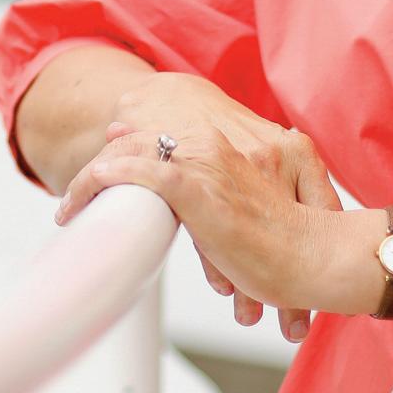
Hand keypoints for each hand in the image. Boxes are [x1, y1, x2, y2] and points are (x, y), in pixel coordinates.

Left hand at [52, 79, 342, 343]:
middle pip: (146, 140)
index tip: (113, 154)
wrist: (323, 255)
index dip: (137, 144)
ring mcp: (205, 161)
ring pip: (131, 154)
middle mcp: (219, 144)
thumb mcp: (262, 211)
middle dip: (112, 157)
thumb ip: (234, 202)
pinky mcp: (194, 186)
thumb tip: (204, 221)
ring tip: (70, 203)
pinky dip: (101, 182)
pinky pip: (134, 174)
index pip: (173, 136)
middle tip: (85, 177)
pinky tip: (79, 198)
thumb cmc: (297, 247)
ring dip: (95, 178)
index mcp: (239, 143)